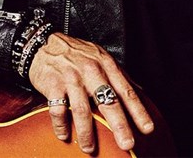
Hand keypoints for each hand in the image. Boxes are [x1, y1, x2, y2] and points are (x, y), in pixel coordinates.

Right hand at [28, 32, 154, 153]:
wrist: (45, 44)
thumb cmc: (77, 54)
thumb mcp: (102, 58)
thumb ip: (120, 75)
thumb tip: (141, 92)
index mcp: (106, 66)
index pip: (126, 91)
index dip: (138, 111)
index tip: (147, 129)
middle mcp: (92, 71)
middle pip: (108, 101)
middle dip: (119, 125)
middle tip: (127, 144)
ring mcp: (72, 78)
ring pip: (82, 110)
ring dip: (86, 133)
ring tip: (90, 149)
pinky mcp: (53, 85)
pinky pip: (58, 110)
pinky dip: (61, 125)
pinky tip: (64, 136)